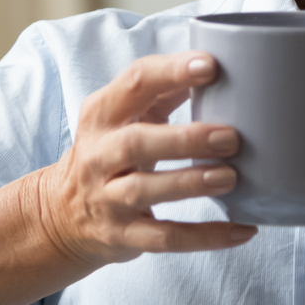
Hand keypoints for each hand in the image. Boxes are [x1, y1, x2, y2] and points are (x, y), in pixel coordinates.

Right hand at [35, 51, 255, 266]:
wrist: (62, 214)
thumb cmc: (110, 152)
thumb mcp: (124, 116)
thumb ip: (163, 92)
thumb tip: (217, 66)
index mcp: (103, 113)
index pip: (135, 83)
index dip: (172, 72)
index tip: (211, 66)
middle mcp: (99, 154)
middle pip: (136, 142)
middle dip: (185, 139)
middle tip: (230, 138)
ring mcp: (107, 198)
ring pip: (144, 190)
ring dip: (190, 183)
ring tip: (230, 178)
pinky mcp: (122, 235)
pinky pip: (164, 238)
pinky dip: (205, 237)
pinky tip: (242, 230)